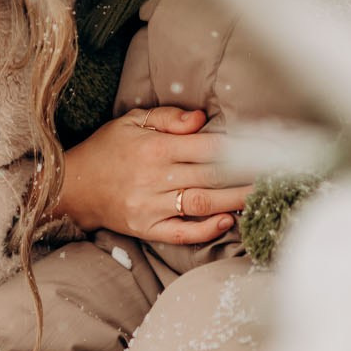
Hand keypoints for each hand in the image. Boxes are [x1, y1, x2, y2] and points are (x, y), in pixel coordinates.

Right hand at [53, 106, 252, 244]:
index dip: (241, 148)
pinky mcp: (146, 228)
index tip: (268, 148)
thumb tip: (201, 119)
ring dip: (234, 200)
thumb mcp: (132, 121)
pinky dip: (205, 229)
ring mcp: (151, 205)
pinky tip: (226, 222)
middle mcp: (155, 176)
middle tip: (278, 174)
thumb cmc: (107, 148)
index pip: (208, 147)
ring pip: (201, 203)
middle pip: (212, 176)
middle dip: (247, 175)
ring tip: (262, 196)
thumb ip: (168, 118)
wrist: (72, 186)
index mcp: (155, 147)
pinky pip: (180, 232)